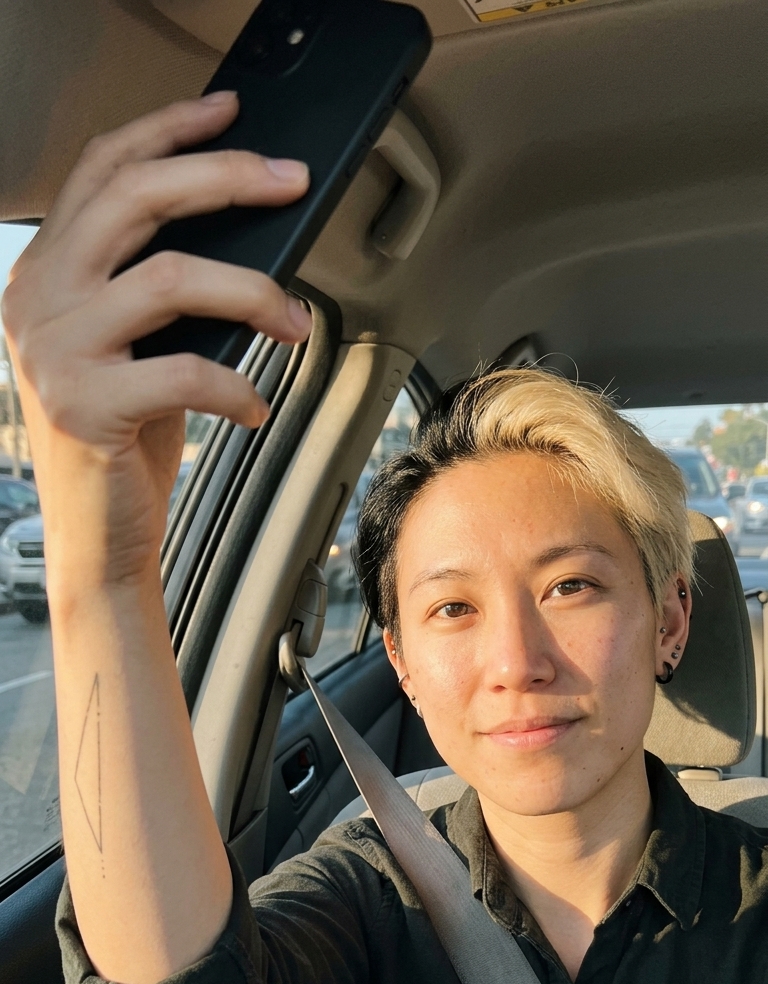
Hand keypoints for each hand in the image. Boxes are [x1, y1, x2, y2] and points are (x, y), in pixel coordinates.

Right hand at [1, 92, 311, 599]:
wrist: (98, 536)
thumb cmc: (124, 441)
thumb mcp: (136, 348)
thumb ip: (159, 290)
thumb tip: (246, 235)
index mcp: (45, 272)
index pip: (101, 171)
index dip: (167, 130)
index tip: (228, 112)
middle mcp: (36, 297)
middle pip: (136, 197)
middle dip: (225, 177)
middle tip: (291, 180)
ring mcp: (54, 349)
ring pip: (171, 277)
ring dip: (255, 292)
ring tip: (298, 322)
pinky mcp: (84, 405)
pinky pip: (187, 370)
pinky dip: (239, 387)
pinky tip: (256, 407)